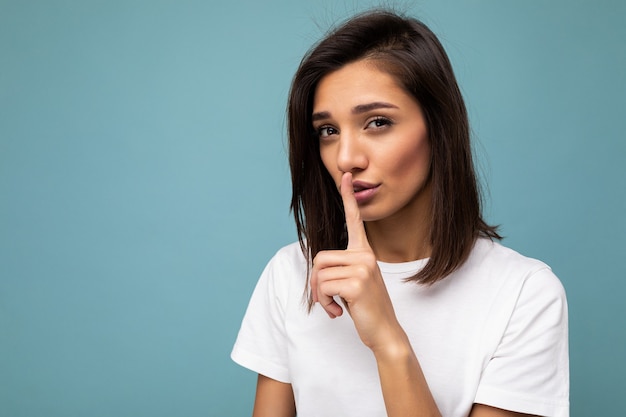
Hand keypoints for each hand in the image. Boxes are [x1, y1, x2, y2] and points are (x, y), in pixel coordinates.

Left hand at [310, 172, 401, 350]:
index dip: (348, 198)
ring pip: (319, 274)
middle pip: (319, 258)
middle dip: (315, 282)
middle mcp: (365, 255)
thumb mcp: (354, 281)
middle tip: (326, 298)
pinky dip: (324, 303)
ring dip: (320, 296)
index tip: (346, 176)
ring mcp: (363, 267)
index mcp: (364, 252)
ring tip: (335, 306)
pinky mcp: (358, 283)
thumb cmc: (366, 307)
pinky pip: (324, 287)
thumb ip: (341, 268)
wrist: (384, 332)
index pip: (354, 221)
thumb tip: (317, 267)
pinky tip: (339, 312)